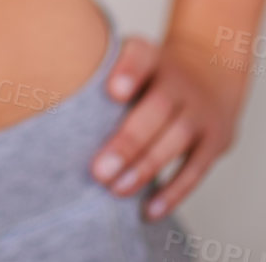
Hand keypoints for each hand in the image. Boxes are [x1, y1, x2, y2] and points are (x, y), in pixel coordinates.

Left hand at [89, 31, 247, 220]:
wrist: (211, 72)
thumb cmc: (151, 76)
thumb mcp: (133, 61)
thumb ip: (99, 76)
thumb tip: (50, 107)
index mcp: (153, 56)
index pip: (141, 55)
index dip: (129, 69)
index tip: (113, 91)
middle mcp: (179, 80)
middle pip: (157, 108)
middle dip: (128, 141)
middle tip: (99, 170)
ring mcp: (200, 110)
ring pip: (176, 138)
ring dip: (145, 168)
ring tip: (116, 189)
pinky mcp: (216, 140)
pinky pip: (196, 169)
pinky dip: (173, 192)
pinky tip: (148, 210)